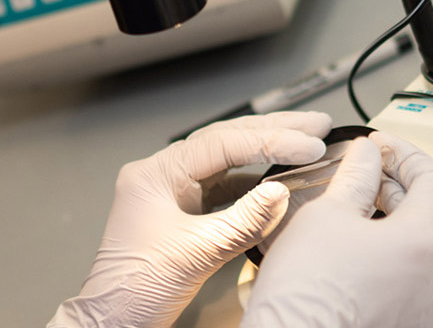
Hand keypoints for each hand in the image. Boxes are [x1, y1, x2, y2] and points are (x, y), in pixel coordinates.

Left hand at [48, 112, 332, 327]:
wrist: (115, 321)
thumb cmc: (136, 289)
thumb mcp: (197, 253)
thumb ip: (244, 221)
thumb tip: (281, 192)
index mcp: (154, 174)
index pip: (221, 144)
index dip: (270, 141)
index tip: (308, 144)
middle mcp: (162, 176)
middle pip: (226, 142)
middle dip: (274, 132)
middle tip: (316, 125)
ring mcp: (174, 194)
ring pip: (228, 163)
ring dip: (268, 154)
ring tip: (306, 144)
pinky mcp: (185, 214)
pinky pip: (225, 189)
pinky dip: (255, 184)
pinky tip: (281, 180)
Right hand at [241, 132, 432, 327]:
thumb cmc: (307, 296)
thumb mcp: (326, 216)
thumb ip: (355, 177)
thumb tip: (366, 157)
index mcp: (423, 241)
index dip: (406, 155)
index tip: (384, 148)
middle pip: (428, 217)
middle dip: (396, 191)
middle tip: (366, 178)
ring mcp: (426, 309)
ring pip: (417, 255)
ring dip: (391, 230)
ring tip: (353, 221)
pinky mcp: (410, 327)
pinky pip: (406, 286)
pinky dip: (387, 265)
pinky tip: (354, 261)